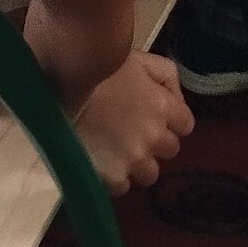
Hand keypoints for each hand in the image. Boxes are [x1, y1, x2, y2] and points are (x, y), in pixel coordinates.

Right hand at [74, 51, 193, 193]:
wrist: (61, 86)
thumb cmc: (99, 67)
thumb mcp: (139, 59)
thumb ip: (165, 75)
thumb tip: (173, 97)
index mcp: (164, 107)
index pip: (186, 124)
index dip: (171, 120)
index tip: (155, 116)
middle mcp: (154, 136)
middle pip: (170, 151)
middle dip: (155, 142)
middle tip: (134, 132)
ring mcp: (133, 160)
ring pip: (150, 174)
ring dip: (138, 164)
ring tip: (117, 151)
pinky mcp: (112, 177)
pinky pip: (123, 187)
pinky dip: (116, 177)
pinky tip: (102, 161)